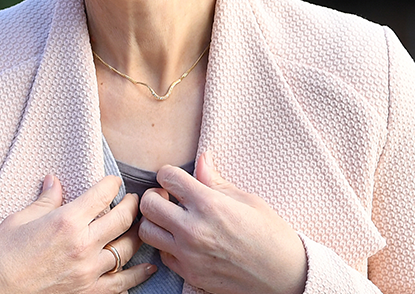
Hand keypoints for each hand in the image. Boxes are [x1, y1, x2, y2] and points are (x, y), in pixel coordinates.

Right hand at [0, 174, 155, 293]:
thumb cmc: (1, 253)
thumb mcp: (21, 219)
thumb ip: (46, 200)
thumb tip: (55, 181)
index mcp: (66, 222)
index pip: (101, 196)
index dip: (111, 184)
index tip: (114, 181)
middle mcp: (83, 246)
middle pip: (122, 220)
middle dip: (132, 206)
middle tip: (135, 200)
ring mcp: (89, 272)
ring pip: (127, 251)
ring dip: (136, 237)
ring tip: (140, 228)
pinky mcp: (88, 292)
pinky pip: (122, 283)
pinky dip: (137, 275)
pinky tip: (147, 268)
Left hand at [138, 153, 306, 293]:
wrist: (288, 277)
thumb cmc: (273, 235)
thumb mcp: (248, 201)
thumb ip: (216, 181)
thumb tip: (201, 158)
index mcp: (209, 205)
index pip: (167, 177)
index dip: (169, 174)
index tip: (176, 180)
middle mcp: (194, 230)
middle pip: (148, 204)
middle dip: (156, 196)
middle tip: (169, 198)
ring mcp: (189, 255)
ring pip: (146, 232)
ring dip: (156, 222)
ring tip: (172, 220)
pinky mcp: (190, 274)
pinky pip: (162, 255)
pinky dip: (167, 246)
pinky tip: (183, 241)